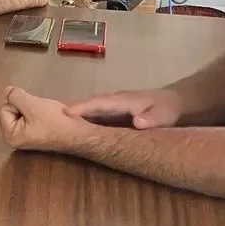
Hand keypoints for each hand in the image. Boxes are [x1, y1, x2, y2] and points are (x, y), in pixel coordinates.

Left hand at [0, 86, 84, 152]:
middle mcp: (14, 140)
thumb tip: (7, 91)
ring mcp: (25, 138)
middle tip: (42, 113)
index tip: (35, 113)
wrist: (79, 134)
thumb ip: (15, 96)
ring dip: (33, 109)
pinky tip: (48, 118)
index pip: (3, 108)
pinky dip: (39, 113)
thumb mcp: (32, 104)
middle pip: (11, 110)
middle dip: (26, 107)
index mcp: (10, 136)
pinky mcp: (35, 134)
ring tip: (46, 116)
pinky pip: (30, 116)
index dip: (19, 104)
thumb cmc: (55, 122)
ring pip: (22, 111)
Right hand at [64, 88, 180, 129]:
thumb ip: (150, 120)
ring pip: (90, 108)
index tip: (65, 113)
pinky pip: (94, 113)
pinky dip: (83, 117)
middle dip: (71, 110)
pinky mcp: (113, 111)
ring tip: (55, 122)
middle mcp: (113, 100)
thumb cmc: (166, 109)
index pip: (98, 103)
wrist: (174, 102)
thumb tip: (137, 123)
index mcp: (122, 100)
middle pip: (89, 104)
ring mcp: (112, 104)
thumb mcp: (162, 116)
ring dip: (75, 113)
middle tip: (49, 117)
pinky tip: (73, 125)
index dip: (82, 108)